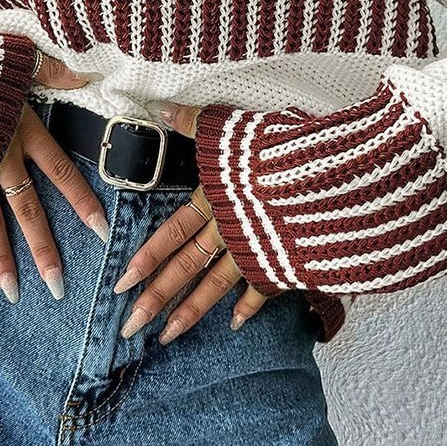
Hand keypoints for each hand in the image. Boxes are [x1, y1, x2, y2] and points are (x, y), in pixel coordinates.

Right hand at [0, 48, 108, 300]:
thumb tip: (84, 72)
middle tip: (58, 289)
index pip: (62, 173)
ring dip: (1, 260)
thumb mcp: (18, 57)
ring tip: (12, 294)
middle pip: (28, 212)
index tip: (103, 233)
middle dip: (44, 252)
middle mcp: (1, 161)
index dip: (82, 203)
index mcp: (24, 134)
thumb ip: (51, 69)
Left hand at [112, 100, 272, 343]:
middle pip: (185, 269)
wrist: (327, 178)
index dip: (144, 260)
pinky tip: (234, 324)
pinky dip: (249, 308)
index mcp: (214, 201)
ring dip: (189, 313)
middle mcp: (229, 232)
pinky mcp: (283, 261)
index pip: (170, 235)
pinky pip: (263, 289)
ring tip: (166, 337)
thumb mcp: (232, 129)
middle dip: (155, 299)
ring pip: (215, 287)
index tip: (119, 285)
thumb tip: (157, 108)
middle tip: (130, 327)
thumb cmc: (280, 150)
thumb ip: (193, 122)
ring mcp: (256, 251)